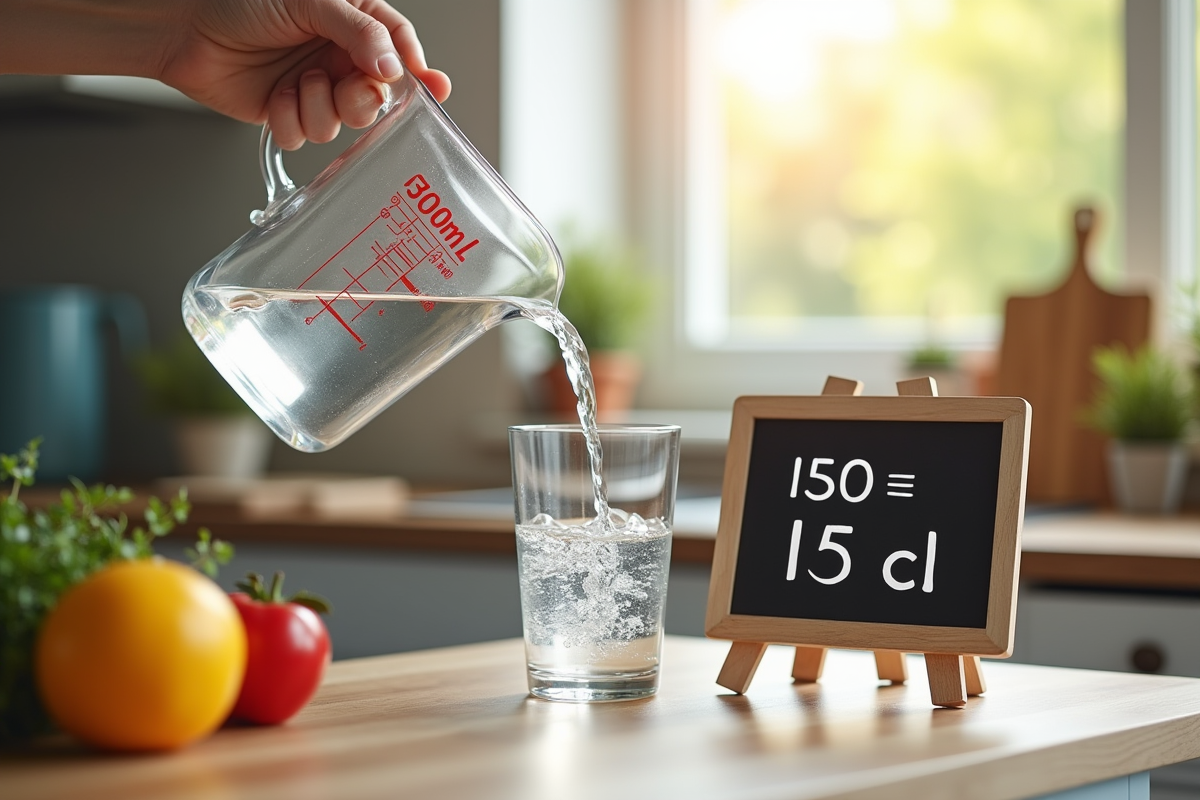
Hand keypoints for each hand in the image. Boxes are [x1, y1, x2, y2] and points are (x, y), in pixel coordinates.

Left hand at [159, 0, 451, 148]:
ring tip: (295, 82)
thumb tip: (395, 67)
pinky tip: (274, 97)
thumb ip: (359, 33)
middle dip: (361, 100)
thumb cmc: (241, 2)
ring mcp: (317, 88)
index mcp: (354, 24)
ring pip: (342, 124)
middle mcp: (339, 58)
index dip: (418, 72)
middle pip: (378, 96)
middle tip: (346, 88)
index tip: (432, 89)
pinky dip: (289, 120)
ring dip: (317, 108)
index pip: (401, 49)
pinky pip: (307, 136)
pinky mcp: (291, 113)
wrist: (186, 30)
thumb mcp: (311, 1)